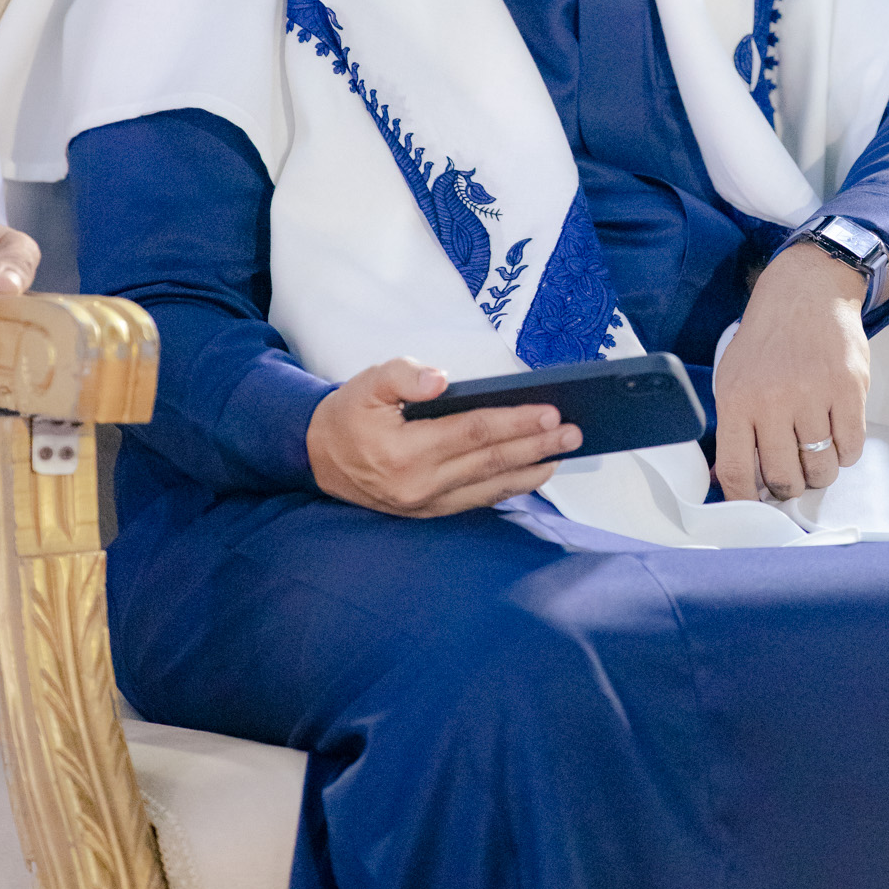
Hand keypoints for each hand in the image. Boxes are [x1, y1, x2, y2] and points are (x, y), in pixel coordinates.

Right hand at [306, 356, 581, 517]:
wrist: (316, 458)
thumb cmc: (348, 415)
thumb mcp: (366, 383)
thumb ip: (402, 375)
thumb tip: (441, 379)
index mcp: (404, 452)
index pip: (473, 432)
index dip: (514, 421)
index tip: (549, 411)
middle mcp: (419, 484)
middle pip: (490, 461)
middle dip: (536, 445)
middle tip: (572, 431)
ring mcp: (425, 504)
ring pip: (490, 486)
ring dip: (530, 469)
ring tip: (562, 452)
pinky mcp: (428, 512)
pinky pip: (477, 501)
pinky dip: (508, 487)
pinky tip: (531, 473)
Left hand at [714, 242, 872, 501]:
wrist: (807, 292)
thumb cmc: (766, 341)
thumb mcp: (733, 378)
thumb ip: (732, 430)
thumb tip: (728, 482)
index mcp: (737, 399)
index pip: (737, 472)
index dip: (746, 500)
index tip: (756, 506)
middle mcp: (773, 400)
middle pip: (784, 478)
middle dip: (788, 487)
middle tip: (792, 474)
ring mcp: (814, 394)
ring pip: (821, 469)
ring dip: (820, 472)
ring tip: (815, 453)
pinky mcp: (849, 388)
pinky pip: (852, 448)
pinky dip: (845, 453)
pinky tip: (836, 436)